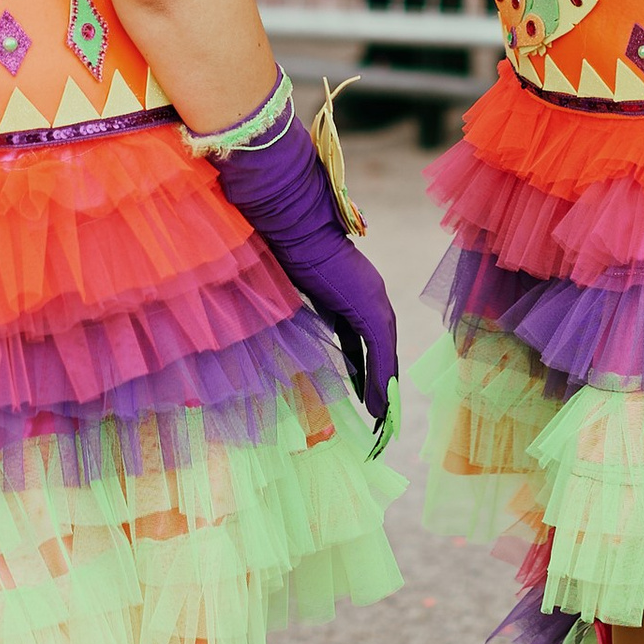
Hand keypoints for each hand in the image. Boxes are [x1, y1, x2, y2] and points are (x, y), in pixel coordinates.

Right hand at [207, 102, 398, 441]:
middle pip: (377, 349)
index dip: (363, 365)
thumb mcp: (284, 284)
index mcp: (348, 291)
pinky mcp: (371, 308)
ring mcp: (373, 302)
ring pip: (383, 356)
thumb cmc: (280, 245)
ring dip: (384, 389)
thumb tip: (260, 317)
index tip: (362, 388)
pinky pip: (380, 354)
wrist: (291, 223)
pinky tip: (381, 406)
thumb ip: (287, 302)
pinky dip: (381, 381)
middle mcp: (367, 297)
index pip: (359, 337)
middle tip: (381, 412)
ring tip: (384, 420)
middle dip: (378, 382)